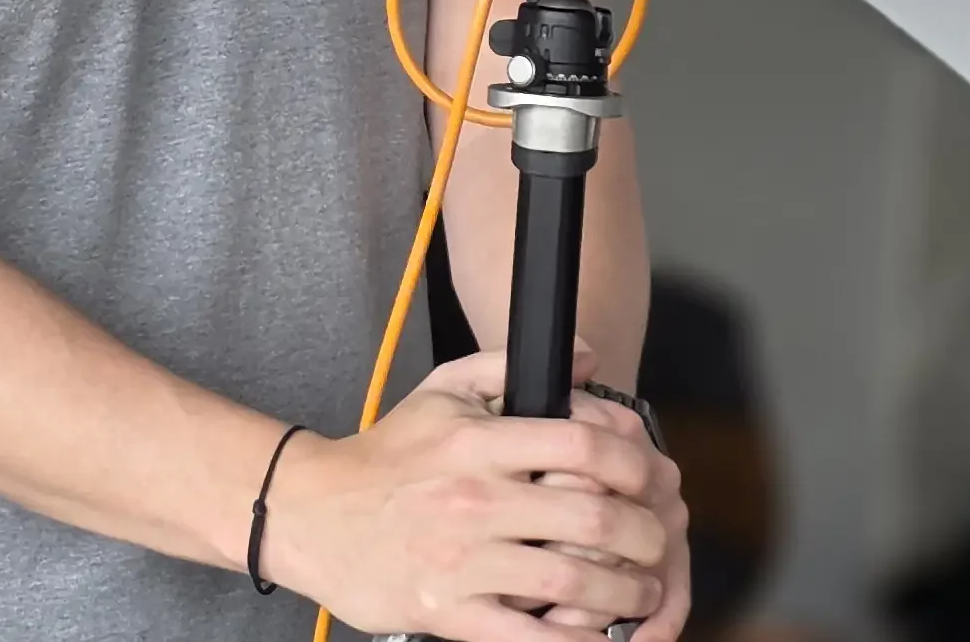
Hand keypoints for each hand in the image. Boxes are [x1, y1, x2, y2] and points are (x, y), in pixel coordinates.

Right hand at [258, 349, 670, 641]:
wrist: (311, 512)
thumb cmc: (386, 454)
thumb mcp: (442, 391)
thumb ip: (509, 367)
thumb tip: (586, 356)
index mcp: (479, 443)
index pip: (581, 444)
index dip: (633, 461)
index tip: (652, 477)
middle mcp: (475, 500)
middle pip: (590, 516)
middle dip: (643, 534)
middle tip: (657, 540)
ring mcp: (461, 561)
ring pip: (569, 582)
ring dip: (622, 591)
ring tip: (640, 590)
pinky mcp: (446, 614)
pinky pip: (526, 637)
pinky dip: (572, 640)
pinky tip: (594, 634)